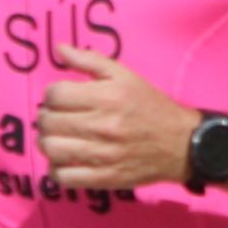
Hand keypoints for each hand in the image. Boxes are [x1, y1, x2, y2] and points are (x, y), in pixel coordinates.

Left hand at [38, 45, 198, 193]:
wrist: (181, 143)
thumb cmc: (149, 106)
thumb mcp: (124, 76)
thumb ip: (89, 61)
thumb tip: (60, 49)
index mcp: (107, 97)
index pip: (55, 94)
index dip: (53, 94)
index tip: (61, 98)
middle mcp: (103, 126)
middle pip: (48, 122)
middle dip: (47, 118)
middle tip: (57, 118)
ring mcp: (103, 155)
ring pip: (50, 149)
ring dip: (48, 142)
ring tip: (59, 138)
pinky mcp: (104, 178)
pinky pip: (63, 177)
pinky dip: (57, 169)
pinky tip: (66, 160)